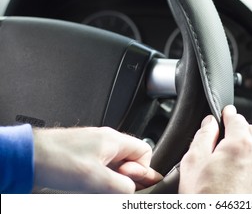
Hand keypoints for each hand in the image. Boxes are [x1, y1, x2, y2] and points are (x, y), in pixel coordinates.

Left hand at [33, 126, 161, 192]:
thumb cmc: (57, 160)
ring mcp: (94, 146)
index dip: (142, 170)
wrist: (29, 155)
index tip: (129, 182)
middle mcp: (106, 140)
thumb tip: (132, 190)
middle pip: (130, 159)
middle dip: (126, 176)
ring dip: (112, 179)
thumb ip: (122, 186)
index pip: (144, 151)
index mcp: (114, 140)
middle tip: (112, 188)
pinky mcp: (83, 154)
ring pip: (116, 164)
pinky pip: (102, 166)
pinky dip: (100, 177)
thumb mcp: (96, 179)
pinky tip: (89, 185)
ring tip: (97, 187)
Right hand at [179, 105, 251, 192]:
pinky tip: (238, 175)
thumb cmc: (205, 199)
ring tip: (229, 160)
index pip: (237, 118)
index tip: (225, 113)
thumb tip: (209, 123)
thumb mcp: (193, 162)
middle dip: (240, 130)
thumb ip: (203, 135)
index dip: (228, 114)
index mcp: (240, 145)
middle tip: (224, 138)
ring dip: (248, 147)